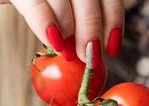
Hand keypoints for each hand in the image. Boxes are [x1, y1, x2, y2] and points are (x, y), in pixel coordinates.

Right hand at [0, 0, 124, 59]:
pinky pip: (35, 4)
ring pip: (64, 0)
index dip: (113, 21)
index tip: (111, 48)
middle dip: (91, 31)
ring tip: (67, 50)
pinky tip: (52, 41)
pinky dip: (45, 25)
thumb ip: (80, 18)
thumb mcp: (64, 4)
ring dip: (69, 31)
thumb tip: (95, 51)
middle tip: (88, 56)